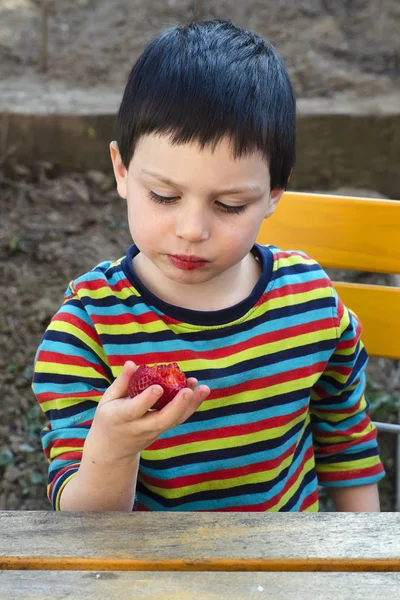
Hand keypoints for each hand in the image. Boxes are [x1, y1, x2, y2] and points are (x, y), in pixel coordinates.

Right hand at [91, 361, 209, 462]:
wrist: (113, 450)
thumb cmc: (109, 417)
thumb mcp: (108, 400)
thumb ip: (121, 382)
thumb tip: (131, 363)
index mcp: (122, 418)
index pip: (136, 410)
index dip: (147, 399)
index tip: (159, 387)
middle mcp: (140, 427)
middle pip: (162, 420)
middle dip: (177, 406)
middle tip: (189, 391)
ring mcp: (153, 431)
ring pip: (174, 421)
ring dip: (191, 406)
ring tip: (203, 388)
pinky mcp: (163, 430)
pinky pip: (178, 419)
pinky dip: (190, 406)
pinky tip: (199, 391)